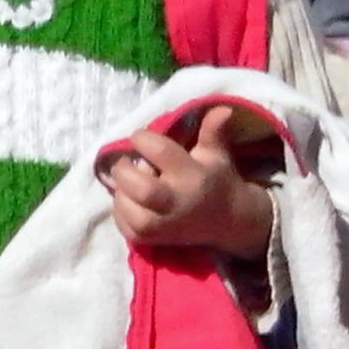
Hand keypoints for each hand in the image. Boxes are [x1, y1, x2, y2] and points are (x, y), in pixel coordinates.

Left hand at [104, 105, 275, 258]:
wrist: (228, 221)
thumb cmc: (215, 179)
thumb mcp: (216, 153)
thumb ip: (212, 131)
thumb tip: (222, 108)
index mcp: (192, 176)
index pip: (159, 152)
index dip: (142, 138)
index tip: (140, 137)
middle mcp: (177, 202)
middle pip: (140, 188)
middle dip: (124, 170)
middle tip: (126, 164)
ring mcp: (164, 225)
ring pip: (129, 210)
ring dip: (121, 192)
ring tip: (129, 183)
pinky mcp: (151, 240)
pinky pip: (124, 226)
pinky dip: (120, 212)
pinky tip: (130, 201)